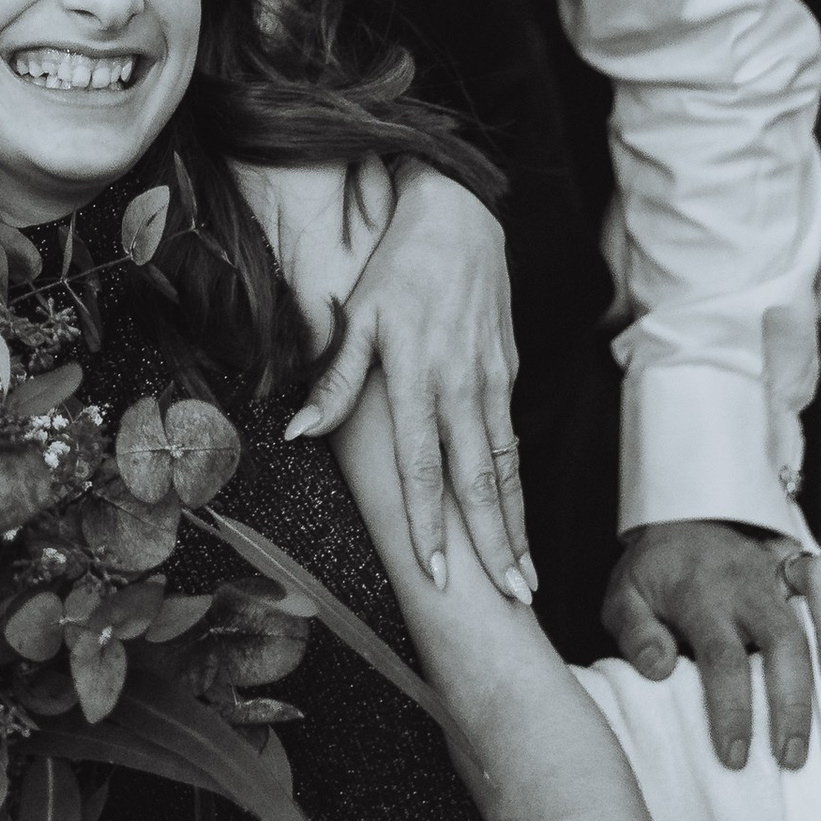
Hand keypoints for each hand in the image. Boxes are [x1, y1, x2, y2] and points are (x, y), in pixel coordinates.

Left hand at [287, 167, 531, 601]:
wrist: (458, 218)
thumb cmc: (397, 269)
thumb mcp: (357, 316)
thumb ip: (334, 380)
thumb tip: (295, 431)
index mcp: (419, 375)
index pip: (425, 464)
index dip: (431, 522)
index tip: (438, 574)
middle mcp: (463, 386)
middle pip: (480, 480)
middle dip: (495, 546)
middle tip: (510, 602)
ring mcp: (494, 382)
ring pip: (506, 468)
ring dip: (516, 528)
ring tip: (525, 582)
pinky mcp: (510, 373)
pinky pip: (514, 442)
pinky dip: (520, 489)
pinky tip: (521, 525)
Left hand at [603, 521, 820, 769]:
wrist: (682, 514)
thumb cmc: (657, 573)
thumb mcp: (625, 596)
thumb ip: (636, 632)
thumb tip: (660, 669)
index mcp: (701, 592)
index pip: (722, 656)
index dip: (732, 709)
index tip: (734, 755)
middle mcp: (748, 581)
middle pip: (783, 638)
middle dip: (793, 701)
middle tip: (791, 755)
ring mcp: (783, 574)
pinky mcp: (807, 576)